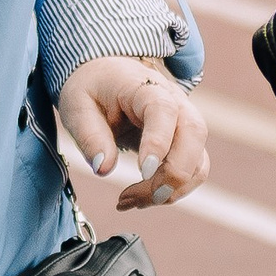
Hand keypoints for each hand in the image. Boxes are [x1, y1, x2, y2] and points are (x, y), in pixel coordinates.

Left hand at [57, 57, 208, 210]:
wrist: (106, 75)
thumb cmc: (92, 89)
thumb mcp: (77, 107)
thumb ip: (90, 135)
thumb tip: (103, 168)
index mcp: (145, 87)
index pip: (163, 110)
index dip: (158, 141)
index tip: (142, 171)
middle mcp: (175, 102)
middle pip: (194, 135)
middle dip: (174, 174)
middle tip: (139, 197)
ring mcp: (185, 124)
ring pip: (198, 161)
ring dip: (170, 190)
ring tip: (129, 200)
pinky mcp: (185, 144)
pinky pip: (192, 172)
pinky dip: (171, 192)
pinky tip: (139, 198)